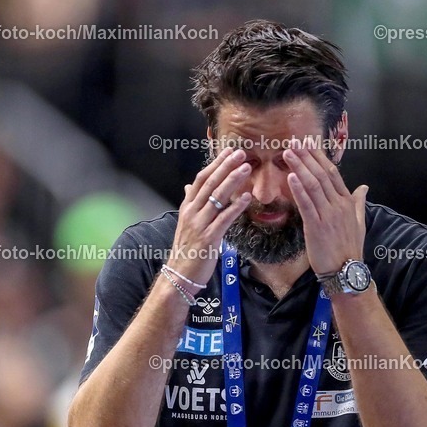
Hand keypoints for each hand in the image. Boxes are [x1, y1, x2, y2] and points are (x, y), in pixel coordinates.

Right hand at [167, 147, 250, 285]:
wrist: (179, 275)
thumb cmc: (186, 250)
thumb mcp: (185, 223)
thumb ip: (190, 203)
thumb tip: (188, 186)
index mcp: (187, 207)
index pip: (201, 179)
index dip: (216, 164)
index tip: (229, 151)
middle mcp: (192, 212)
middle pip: (209, 183)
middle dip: (225, 166)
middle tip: (241, 152)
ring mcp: (199, 225)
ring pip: (216, 197)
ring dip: (232, 181)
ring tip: (247, 168)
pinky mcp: (208, 239)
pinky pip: (224, 219)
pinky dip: (235, 206)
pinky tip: (246, 197)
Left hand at [283, 140, 366, 273]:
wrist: (346, 270)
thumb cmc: (350, 248)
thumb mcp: (359, 222)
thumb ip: (359, 202)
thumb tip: (364, 187)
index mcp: (347, 202)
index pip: (333, 173)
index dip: (320, 157)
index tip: (308, 144)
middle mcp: (339, 205)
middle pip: (321, 175)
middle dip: (307, 157)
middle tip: (294, 141)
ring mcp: (328, 215)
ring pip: (313, 185)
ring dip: (300, 167)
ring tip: (288, 153)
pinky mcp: (317, 227)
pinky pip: (307, 204)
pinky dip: (298, 189)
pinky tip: (290, 176)